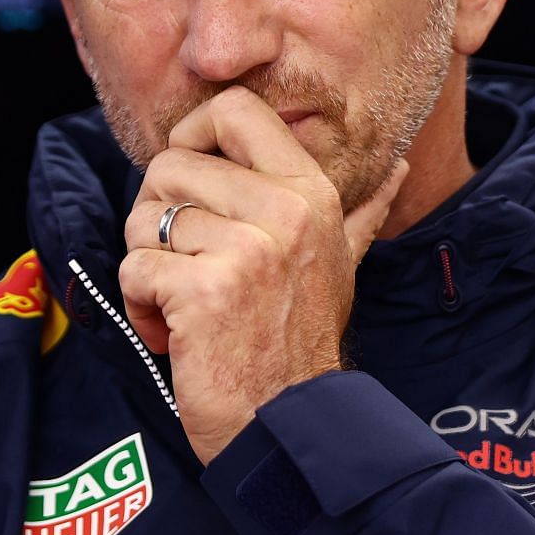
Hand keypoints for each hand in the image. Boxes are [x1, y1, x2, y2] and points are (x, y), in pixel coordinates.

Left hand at [118, 87, 408, 464]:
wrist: (288, 426)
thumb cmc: (302, 344)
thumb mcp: (342, 267)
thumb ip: (361, 213)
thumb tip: (399, 169)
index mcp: (310, 192)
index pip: (232, 109)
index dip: (191, 135)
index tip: (189, 182)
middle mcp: (284, 211)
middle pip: (169, 165)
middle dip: (157, 219)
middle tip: (183, 264)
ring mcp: (245, 250)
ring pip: (144, 219)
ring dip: (149, 269)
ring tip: (184, 305)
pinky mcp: (204, 290)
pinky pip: (136, 267)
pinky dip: (140, 306)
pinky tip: (173, 334)